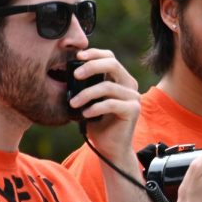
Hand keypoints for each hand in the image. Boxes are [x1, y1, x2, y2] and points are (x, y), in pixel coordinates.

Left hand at [70, 48, 140, 163]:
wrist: (109, 148)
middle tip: (75, 76)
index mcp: (120, 78)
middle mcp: (129, 85)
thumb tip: (68, 71)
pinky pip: (111, 103)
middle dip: (91, 67)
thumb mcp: (89, 100)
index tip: (77, 57)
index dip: (94, 53)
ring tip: (73, 103)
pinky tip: (85, 114)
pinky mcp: (133, 110)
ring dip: (87, 94)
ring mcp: (133, 97)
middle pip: (112, 64)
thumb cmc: (97, 123)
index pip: (109, 57)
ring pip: (108, 86)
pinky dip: (95, 107)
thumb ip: (85, 85)